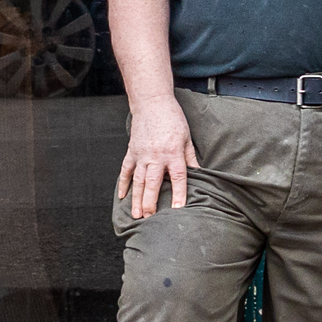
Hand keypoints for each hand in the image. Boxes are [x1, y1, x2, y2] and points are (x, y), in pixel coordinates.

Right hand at [117, 95, 199, 217]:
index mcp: (173, 152)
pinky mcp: (132, 151)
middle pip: (153, 183)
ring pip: (138, 181)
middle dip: (151, 202)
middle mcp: (156, 156)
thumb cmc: (173, 119)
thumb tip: (199, 174)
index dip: (179, 193)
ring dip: (137, 199)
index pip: (178, 177)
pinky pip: (125, 170)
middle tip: (149, 218)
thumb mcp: (187, 137)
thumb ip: (190, 157)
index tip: (178, 209)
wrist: (152, 103)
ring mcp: (142, 154)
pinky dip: (123, 184)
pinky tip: (122, 197)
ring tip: (136, 215)